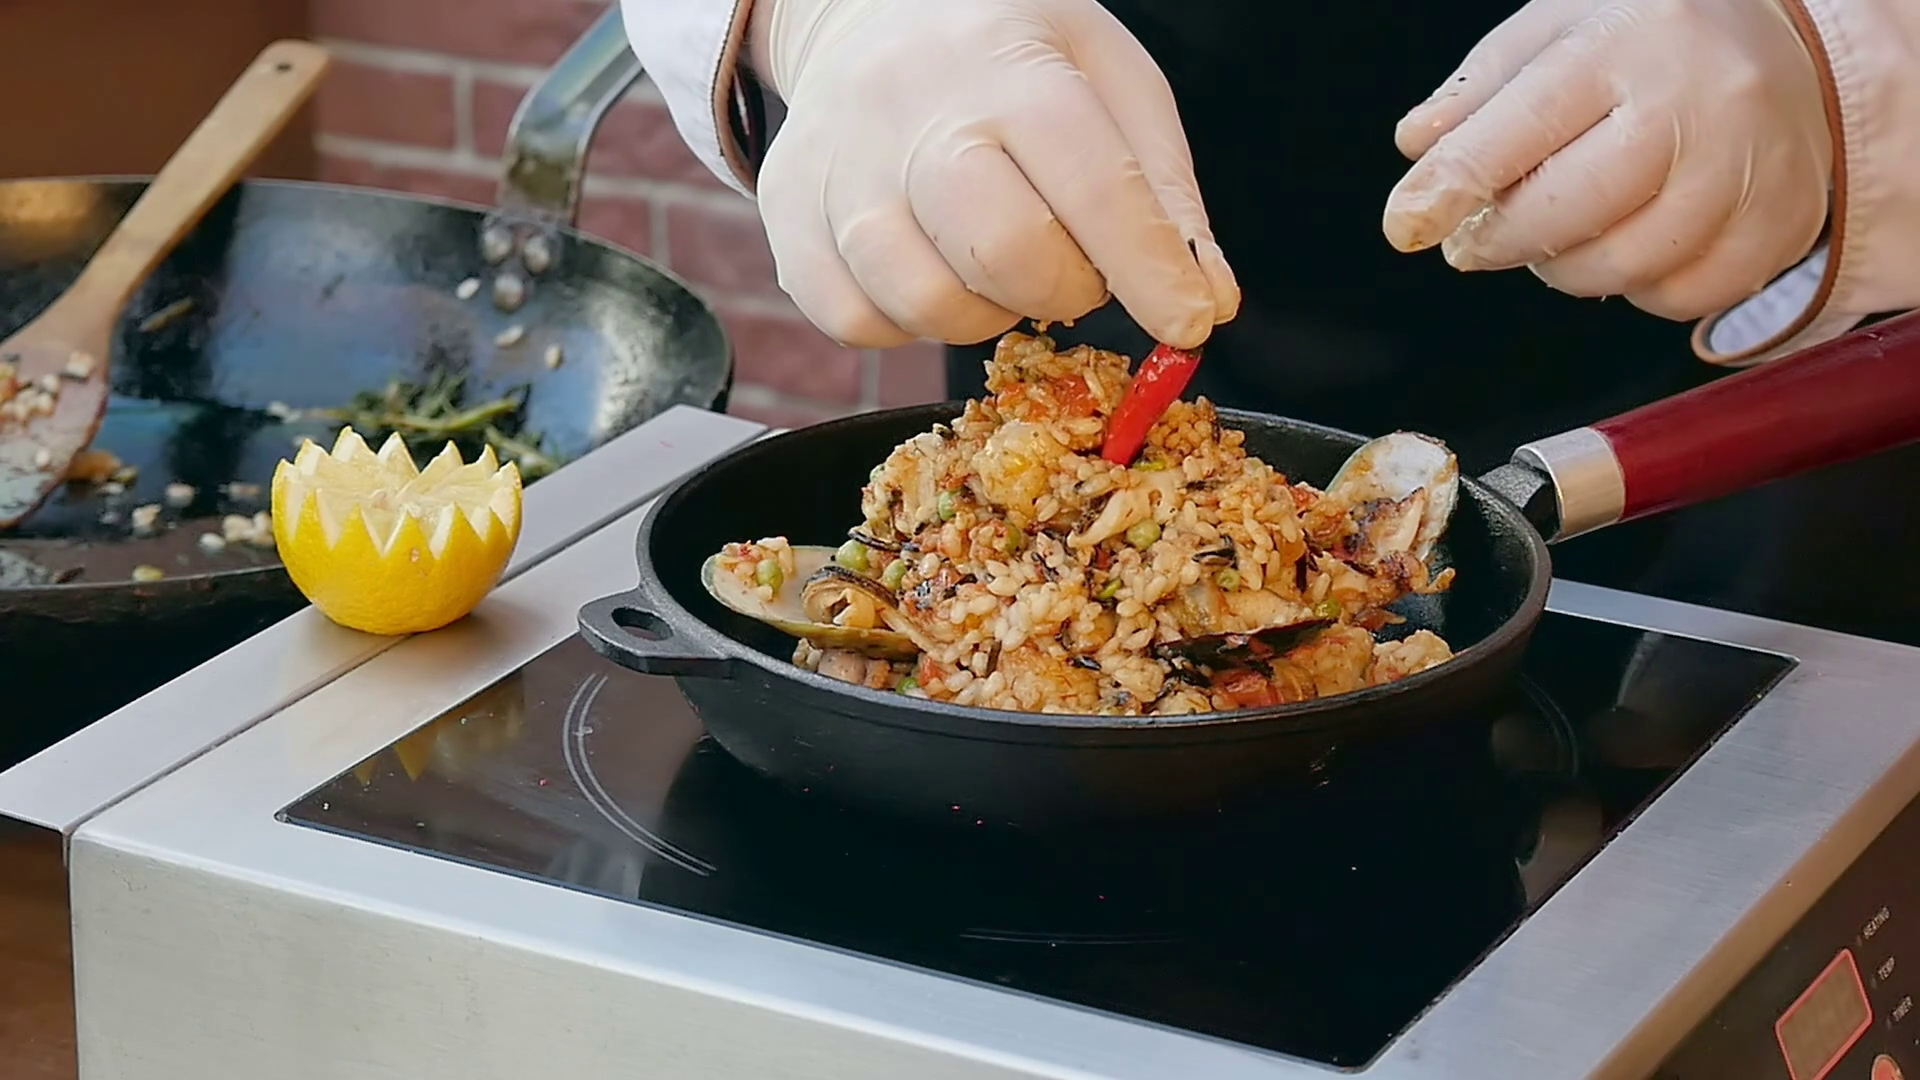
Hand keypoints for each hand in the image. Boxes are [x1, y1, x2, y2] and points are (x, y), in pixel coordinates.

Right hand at [749, 0, 1238, 348]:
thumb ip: (1164, 192)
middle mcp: (910, 110)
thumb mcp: (1108, 78)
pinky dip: (908, 322)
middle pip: (1004, 253)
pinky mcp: (790, 217)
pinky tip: (930, 269)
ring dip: (986, 309)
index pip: (1094, 187)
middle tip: (1071, 263)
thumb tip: (1207, 301)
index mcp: (1008, 62)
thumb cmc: (1008, 51)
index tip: (1187, 322)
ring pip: (927, 303)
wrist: (867, 11)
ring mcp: (839, 168)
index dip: (1150, 271)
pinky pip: (856, 323)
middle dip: (1064, 286)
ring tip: (993, 256)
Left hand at [1381, 0, 1831, 320]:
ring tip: (1559, 230)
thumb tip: (1418, 147)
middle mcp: (1702, 101)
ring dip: (1564, 267)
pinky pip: (1680, 297)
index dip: (1452, 187)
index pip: (1520, 131)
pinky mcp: (1782, 223)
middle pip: (1569, 213)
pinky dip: (1636, 287)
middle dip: (1501, 239)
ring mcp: (1752, 166)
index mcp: (1629, 41)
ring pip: (1622, 267)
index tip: (1406, 225)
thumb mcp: (1557, 29)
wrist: (1786, 42)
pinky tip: (1629, 240)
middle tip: (1475, 239)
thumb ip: (1479, 92)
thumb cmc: (1651, 36)